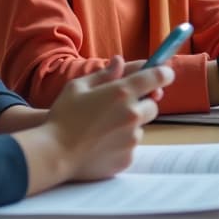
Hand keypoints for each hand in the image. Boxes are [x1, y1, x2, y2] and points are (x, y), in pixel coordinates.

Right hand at [14, 58, 173, 193]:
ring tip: (103, 128)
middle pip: (153, 104)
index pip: (157, 76)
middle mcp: (132, 114)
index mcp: (122, 92)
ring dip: (130, 124)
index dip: (164, 72)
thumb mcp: (78, 87)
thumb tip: (120, 61)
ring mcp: (132, 138)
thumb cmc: (63, 117)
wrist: (54, 154)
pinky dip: (122, 143)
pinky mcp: (128, 157)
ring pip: (141, 126)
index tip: (165, 73)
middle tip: (121, 106)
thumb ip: (104, 74)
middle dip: (142, 102)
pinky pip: (131, 146)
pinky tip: (101, 143)